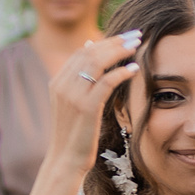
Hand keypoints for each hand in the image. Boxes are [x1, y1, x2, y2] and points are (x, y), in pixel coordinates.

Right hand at [47, 29, 141, 177]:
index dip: (105, 42)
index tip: (124, 37)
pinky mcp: (86, 108)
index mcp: (57, 82)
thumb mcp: (72, 103)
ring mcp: (73, 96)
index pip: (82, 52)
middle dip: (115, 41)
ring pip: (97, 62)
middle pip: (90, 52)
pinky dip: (121, 72)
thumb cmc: (73, 134)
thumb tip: (89, 46)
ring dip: (119, 51)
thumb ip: (79, 78)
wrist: (65, 160)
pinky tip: (134, 69)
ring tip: (137, 45)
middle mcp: (62, 85)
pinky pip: (106, 82)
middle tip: (136, 35)